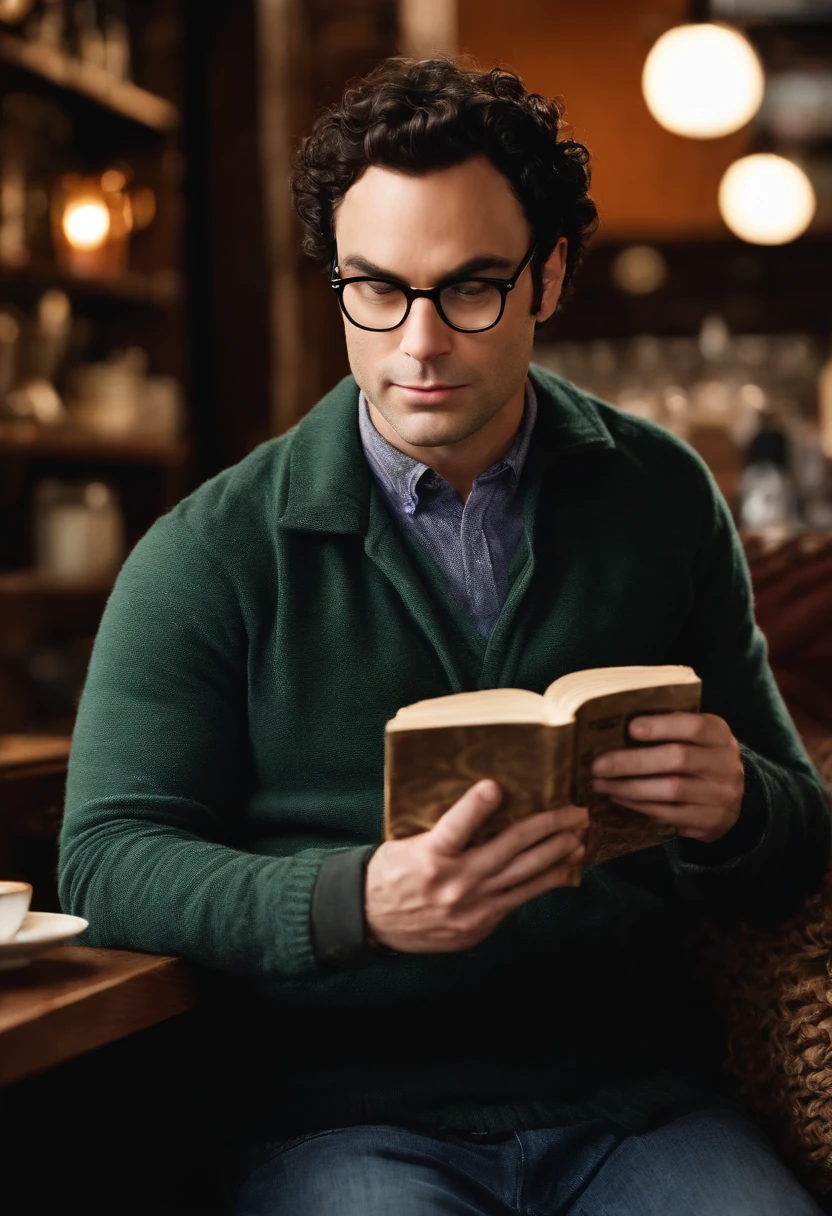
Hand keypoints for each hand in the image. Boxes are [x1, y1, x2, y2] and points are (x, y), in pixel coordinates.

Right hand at [365, 780, 588, 953]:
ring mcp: (470, 909)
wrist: (371, 921)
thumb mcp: (406, 842)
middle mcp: (454, 883)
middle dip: (548, 829)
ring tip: (579, 841)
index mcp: (429, 857)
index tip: (495, 786)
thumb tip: (484, 803)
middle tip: (575, 813)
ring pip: (523, 878)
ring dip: (556, 857)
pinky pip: (517, 901)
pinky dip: (541, 884)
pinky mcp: (478, 926)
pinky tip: (559, 872)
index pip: (455, 826)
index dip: (475, 806)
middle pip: (509, 850)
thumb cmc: (391, 872)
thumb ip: (443, 830)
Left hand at [590, 712, 744, 843]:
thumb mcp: (696, 737)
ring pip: (670, 790)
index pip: (694, 726)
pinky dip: (639, 806)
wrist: (738, 799)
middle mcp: (723, 763)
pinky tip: (618, 798)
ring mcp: (719, 795)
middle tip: (598, 765)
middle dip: (632, 761)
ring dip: (629, 787)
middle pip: (678, 759)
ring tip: (600, 784)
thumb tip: (616, 725)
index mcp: (718, 734)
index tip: (630, 728)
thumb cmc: (702, 758)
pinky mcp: (708, 820)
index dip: (661, 726)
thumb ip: (669, 729)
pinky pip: (669, 814)